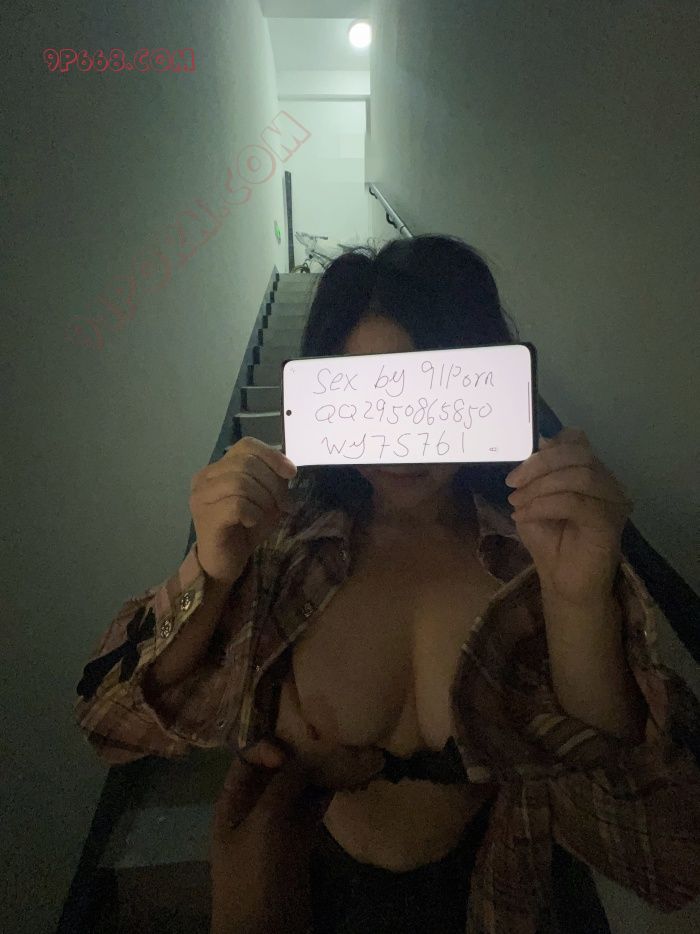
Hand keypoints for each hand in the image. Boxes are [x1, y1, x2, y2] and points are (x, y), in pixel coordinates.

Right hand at [189, 437, 297, 584]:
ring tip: (264, 515)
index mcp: (218, 468)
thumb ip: (273, 480)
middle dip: (272, 484)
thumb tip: (287, 469)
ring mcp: (201, 497)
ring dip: (263, 500)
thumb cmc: (245, 529)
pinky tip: (251, 522)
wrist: (225, 563)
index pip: (246, 445)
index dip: (272, 456)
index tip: (291, 474)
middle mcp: (204, 477)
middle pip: (246, 463)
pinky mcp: (206, 517)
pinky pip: (236, 504)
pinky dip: (252, 512)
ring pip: (240, 482)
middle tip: (282, 505)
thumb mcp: (265, 500)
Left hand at [209, 740, 332, 933]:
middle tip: (327, 742)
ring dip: (317, 773)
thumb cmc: (254, 874)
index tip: (293, 751)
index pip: (248, 759)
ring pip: (297, 789)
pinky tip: (343, 780)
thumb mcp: (264, 823)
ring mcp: (277, 825)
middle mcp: (254, 807)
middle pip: (275, 771)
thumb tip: (304, 758)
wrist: (264, 932)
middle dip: (299, 755)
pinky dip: (325, 794)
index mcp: (233, 801)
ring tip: (341, 756)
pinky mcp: (299, 841)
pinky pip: (311, 809)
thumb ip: (282, 785)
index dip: (268, 748)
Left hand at [505, 427, 633, 606]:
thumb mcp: (534, 499)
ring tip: (517, 504)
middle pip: (578, 453)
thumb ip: (537, 472)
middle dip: (538, 465)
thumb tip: (538, 441)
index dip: (547, 448)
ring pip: (578, 476)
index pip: (576, 440)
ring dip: (539, 487)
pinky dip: (544, 505)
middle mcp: (608, 482)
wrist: (563, 583)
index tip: (519, 468)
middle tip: (511, 484)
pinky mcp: (610, 521)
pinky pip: (576, 501)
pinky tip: (525, 516)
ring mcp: (613, 501)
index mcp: (591, 471)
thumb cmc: (548, 541)